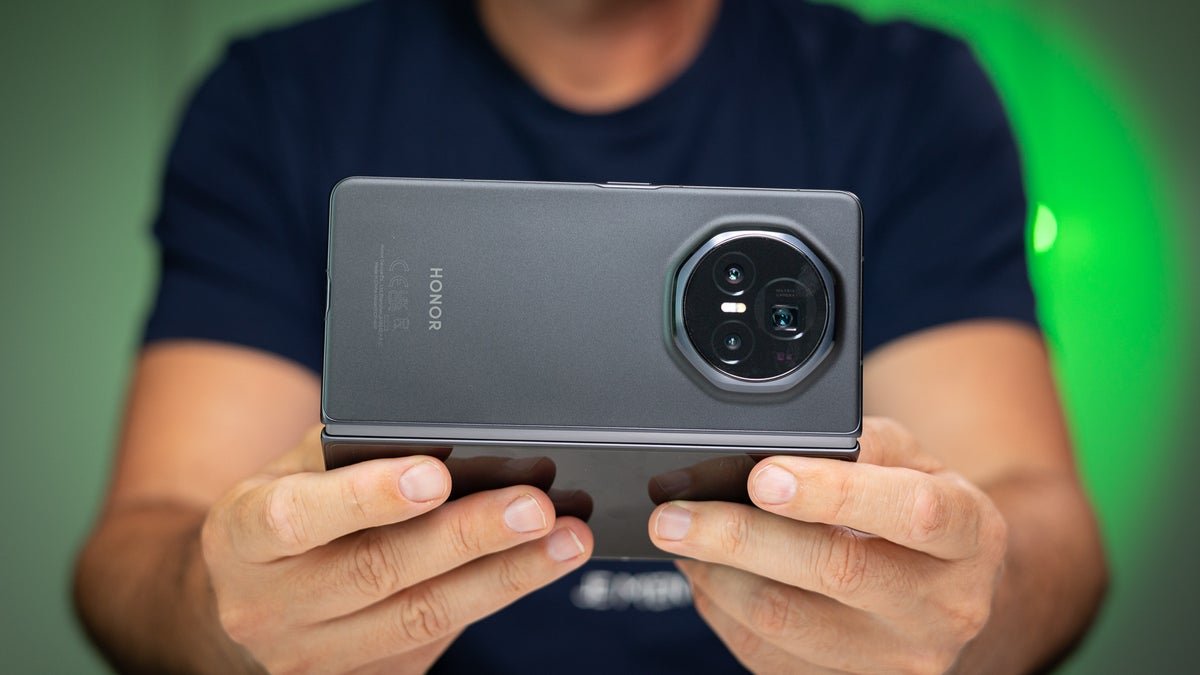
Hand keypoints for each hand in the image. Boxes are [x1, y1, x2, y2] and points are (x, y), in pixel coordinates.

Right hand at [200, 427, 592, 672]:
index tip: (437, 473)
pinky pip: (436, 641)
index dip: (370, 496)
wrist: (249, 600)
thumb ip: (353, 450)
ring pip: (420, 617)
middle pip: (378, 572)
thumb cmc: (286, 512)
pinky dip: (493, 598)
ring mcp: (313, 656)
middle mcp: (269, 606)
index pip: (300, 518)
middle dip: (467, 536)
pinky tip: (535, 567)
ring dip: (504, 576)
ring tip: (564, 539)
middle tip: (534, 506)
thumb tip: (447, 433)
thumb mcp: (293, 469)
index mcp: (240, 536)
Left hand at [648, 417, 1007, 673]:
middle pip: (835, 570)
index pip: (910, 511)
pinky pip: (768, 657)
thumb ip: (859, 444)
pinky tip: (708, 576)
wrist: (949, 593)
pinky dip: (722, 611)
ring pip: (788, 621)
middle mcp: (946, 607)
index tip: (761, 476)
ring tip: (680, 539)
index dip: (832, 493)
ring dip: (716, 576)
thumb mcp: (912, 459)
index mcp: (970, 535)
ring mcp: (900, 661)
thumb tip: (773, 448)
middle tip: (672, 515)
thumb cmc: (917, 508)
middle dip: (739, 536)